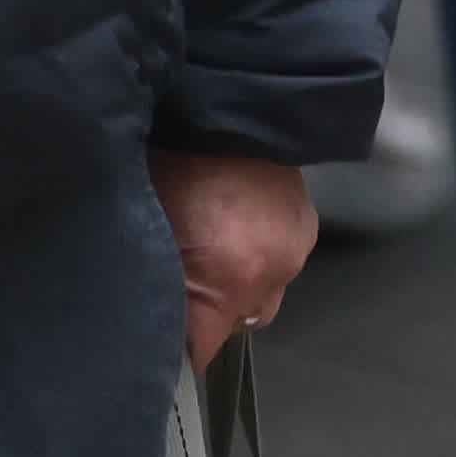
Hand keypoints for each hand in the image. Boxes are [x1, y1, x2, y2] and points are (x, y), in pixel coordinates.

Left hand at [152, 148, 319, 365]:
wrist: (224, 108)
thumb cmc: (171, 164)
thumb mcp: (148, 230)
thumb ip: (158, 287)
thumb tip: (152, 329)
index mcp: (226, 280)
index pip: (201, 348)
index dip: (178, 346)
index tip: (159, 336)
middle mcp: (269, 275)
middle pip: (234, 325)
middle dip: (209, 312)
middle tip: (180, 279)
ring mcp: (294, 250)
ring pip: (260, 295)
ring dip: (237, 283)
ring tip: (210, 247)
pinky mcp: (307, 228)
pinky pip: (280, 263)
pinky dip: (259, 255)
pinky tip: (237, 228)